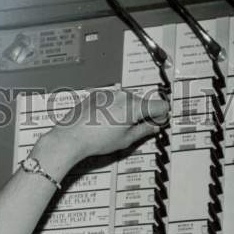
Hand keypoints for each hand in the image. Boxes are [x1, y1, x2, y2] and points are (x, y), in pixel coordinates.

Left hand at [34, 84, 168, 175]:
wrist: (71, 136)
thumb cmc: (95, 140)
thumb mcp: (125, 140)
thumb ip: (143, 131)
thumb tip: (154, 127)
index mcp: (134, 107)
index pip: (159, 105)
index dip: (162, 115)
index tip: (161, 121)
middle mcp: (123, 95)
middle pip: (143, 102)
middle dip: (143, 114)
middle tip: (137, 129)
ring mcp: (110, 93)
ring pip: (127, 100)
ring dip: (128, 110)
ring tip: (116, 128)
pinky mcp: (98, 93)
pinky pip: (113, 99)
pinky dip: (114, 108)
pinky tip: (105, 122)